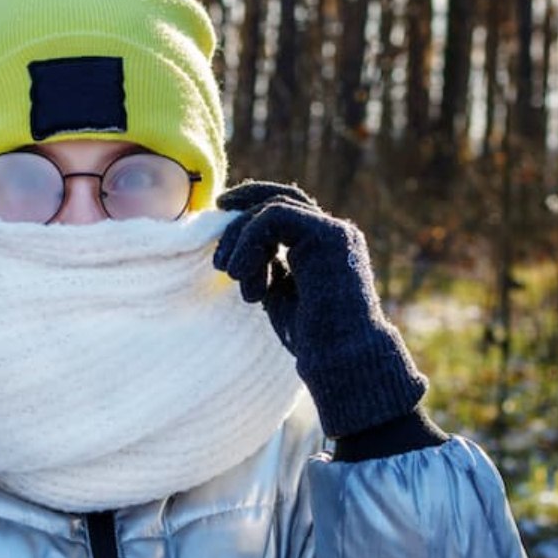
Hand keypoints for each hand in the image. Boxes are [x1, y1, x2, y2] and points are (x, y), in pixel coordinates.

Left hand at [213, 181, 426, 437]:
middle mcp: (333, 234)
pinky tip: (239, 272)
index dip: (253, 203)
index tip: (221, 206)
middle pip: (282, 199)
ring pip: (275, 208)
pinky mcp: (329, 235)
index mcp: (323, 248)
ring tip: (229, 273)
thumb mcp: (278, 294)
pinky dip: (249, 240)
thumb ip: (263, 267)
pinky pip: (274, 217)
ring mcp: (334, 232)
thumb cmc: (312, 339)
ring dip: (242, 236)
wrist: (341, 359)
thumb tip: (233, 250)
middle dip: (243, 207)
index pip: (288, 210)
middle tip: (215, 230)